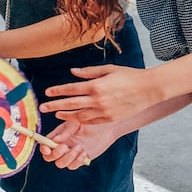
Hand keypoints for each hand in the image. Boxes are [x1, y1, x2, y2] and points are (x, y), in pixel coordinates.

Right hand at [38, 119, 118, 169]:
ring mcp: (70, 154)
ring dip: (68, 157)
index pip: (44, 145)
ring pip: (60, 164)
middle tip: (65, 146)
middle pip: (49, 157)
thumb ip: (66, 132)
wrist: (105, 129)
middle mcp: (61, 146)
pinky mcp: (79, 160)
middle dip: (55, 153)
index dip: (43, 148)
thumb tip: (55, 140)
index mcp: (57, 136)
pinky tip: (84, 151)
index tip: (48, 148)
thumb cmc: (89, 122)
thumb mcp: (76, 123)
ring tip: (79, 147)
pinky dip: (77, 160)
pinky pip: (73, 166)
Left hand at [40, 64, 159, 124]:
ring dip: (66, 115)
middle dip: (54, 106)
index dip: (57, 91)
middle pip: (70, 104)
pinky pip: (92, 121)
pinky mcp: (110, 119)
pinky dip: (81, 120)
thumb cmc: (129, 76)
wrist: (149, 89)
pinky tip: (74, 118)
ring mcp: (104, 112)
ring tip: (57, 114)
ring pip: (80, 116)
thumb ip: (89, 72)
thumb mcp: (108, 69)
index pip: (71, 89)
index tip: (47, 92)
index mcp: (96, 86)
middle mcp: (98, 100)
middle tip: (42, 108)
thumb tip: (72, 72)